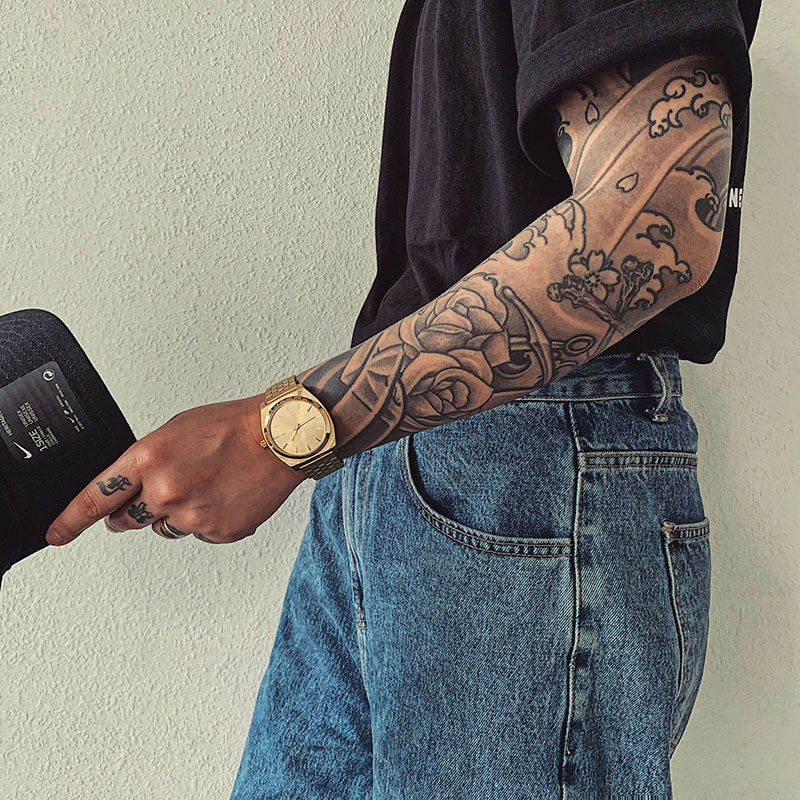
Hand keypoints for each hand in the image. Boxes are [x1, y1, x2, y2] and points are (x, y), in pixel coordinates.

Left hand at [45, 393, 306, 545]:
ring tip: (206, 484)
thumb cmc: (233, 426)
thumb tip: (130, 486)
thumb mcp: (175, 429)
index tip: (57, 533)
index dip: (71, 520)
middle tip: (160, 492)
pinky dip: (208, 519)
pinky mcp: (218, 532)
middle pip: (127, 520)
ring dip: (176, 513)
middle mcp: (166, 490)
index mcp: (149, 458)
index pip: (95, 498)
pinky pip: (199, 535)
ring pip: (165, 528)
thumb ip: (145, 460)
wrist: (280, 439)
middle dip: (132, 512)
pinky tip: (225, 495)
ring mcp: (193, 515)